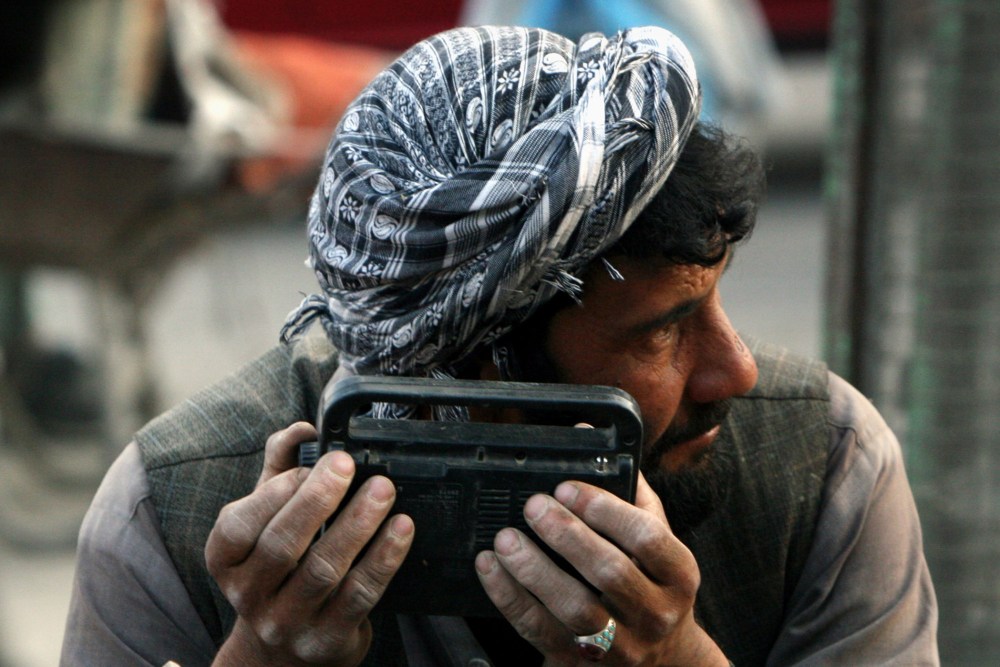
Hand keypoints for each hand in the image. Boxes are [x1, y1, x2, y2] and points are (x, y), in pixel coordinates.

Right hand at [206, 422, 413, 665]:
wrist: (283, 651)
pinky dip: (383, 559)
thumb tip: (302, 429)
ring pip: (324, 570)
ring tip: (384, 489)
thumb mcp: (268, 517)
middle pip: (282, 545)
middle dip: (318, 499)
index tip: (311, 465)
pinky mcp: (326, 640)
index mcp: (225, 559)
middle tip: (348, 464)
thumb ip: (280, 467)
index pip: (240, 525)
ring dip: (357, 524)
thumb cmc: (278, 565)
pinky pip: (359, 596)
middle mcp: (249, 595)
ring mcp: (286, 623)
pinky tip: (401, 529)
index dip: (275, 493)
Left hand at [475, 473, 727, 665]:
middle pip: (610, 573)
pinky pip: (539, 631)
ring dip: (534, 570)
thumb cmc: (651, 582)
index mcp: (679, 574)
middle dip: (566, 535)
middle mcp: (655, 612)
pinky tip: (491, 568)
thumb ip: (630, 491)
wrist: (663, 660)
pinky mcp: (581, 662)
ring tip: (506, 539)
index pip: (648, 538)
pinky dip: (510, 597)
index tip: (567, 487)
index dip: (605, 510)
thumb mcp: (658, 537)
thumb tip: (586, 436)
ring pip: (574, 610)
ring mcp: (620, 645)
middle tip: (533, 506)